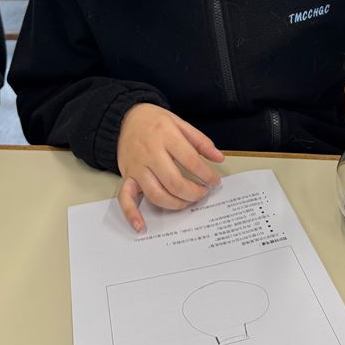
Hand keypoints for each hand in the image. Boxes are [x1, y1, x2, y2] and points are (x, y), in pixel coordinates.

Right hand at [117, 103, 223, 231]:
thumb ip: (201, 141)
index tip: (214, 181)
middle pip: (174, 182)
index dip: (206, 175)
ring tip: (187, 202)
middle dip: (193, 193)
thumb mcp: (180, 123)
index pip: (190, 160)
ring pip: (155, 193)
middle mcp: (150, 153)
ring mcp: (137, 166)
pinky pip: (125, 198)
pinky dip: (132, 214)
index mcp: (166, 136)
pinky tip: (142, 226)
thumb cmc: (155, 121)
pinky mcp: (126, 175)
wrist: (126, 118)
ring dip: (175, 204)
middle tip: (203, 193)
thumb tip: (219, 158)